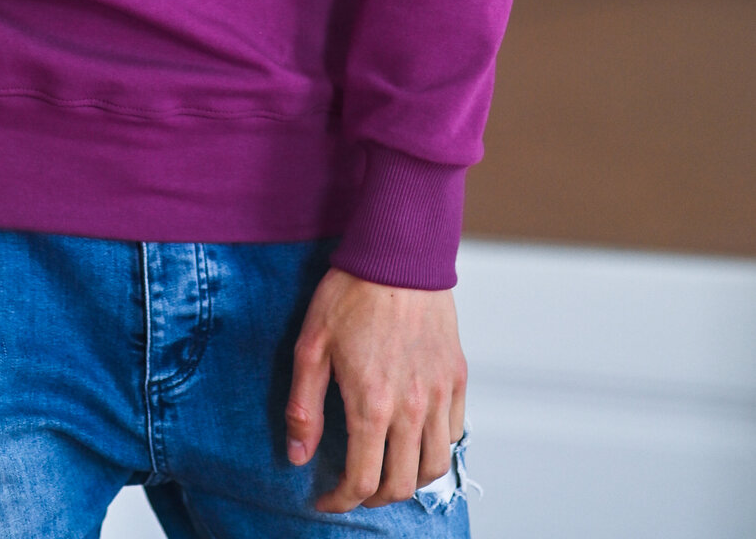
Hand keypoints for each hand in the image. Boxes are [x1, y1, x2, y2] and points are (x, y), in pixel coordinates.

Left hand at [285, 268, 466, 510]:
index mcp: (372, 404)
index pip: (362, 481)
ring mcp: (439, 394)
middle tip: (354, 488)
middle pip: (402, 484)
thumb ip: (304, 407)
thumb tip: (299, 456)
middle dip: (374, 498)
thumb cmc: (350, 293)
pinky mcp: (456, 377)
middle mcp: (412, 408)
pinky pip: (455, 433)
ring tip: (386, 470)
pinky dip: (436, 448)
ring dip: (410, 480)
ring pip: (436, 466)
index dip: (340, 502)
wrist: (398, 252)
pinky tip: (415, 438)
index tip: (326, 500)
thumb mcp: (311, 345)